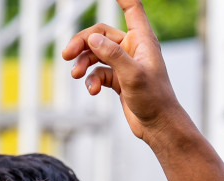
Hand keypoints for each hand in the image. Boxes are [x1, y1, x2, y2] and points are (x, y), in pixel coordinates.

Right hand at [61, 0, 186, 139]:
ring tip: (75, 75)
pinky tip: (93, 91)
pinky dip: (92, 80)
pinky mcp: (118, 79)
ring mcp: (124, 64)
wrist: (158, 126)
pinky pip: (98, 73)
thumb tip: (91, 38)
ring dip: (83, 62)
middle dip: (82, 42)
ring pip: (96, 54)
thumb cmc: (154, 99)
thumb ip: (112, 55)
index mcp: (142, 40)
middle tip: (66, 54)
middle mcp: (133, 48)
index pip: (132, 8)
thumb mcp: (133, 75)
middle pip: (101, 34)